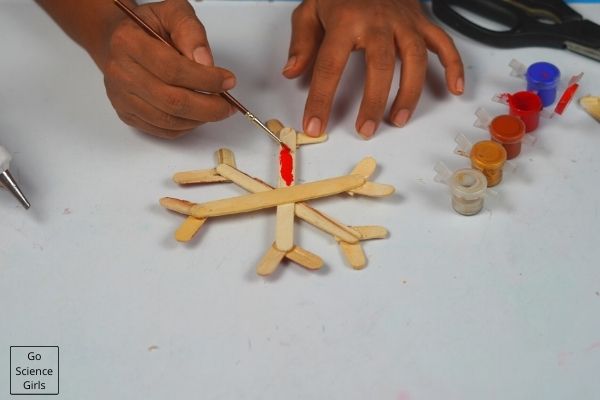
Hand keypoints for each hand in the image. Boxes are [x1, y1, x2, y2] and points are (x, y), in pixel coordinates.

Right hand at [102, 0, 235, 138]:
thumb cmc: (150, 26)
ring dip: (199, 119)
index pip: (173, 70)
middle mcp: (120, 72)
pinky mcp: (127, 115)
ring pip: (168, 120)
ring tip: (215, 108)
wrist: (121, 41)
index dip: (205, 79)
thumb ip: (191, 32)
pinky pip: (163, 130)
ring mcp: (122, 97)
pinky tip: (197, 115)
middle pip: (172, 100)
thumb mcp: (173, 13)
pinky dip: (186, 127)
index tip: (228, 81)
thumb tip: (206, 63)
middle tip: (227, 105)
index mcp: (128, 42)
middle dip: (208, 107)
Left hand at [282, 0, 463, 138]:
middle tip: (365, 130)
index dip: (321, 99)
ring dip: (409, 93)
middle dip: (372, 102)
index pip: (329, 66)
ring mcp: (404, 22)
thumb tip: (292, 72)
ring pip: (414, 59)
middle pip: (378, 66)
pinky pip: (443, 43)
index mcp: (345, 21)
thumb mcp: (311, 9)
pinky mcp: (421, 22)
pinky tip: (455, 89)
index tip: (315, 125)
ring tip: (398, 119)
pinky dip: (454, 66)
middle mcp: (378, 22)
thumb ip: (302, 42)